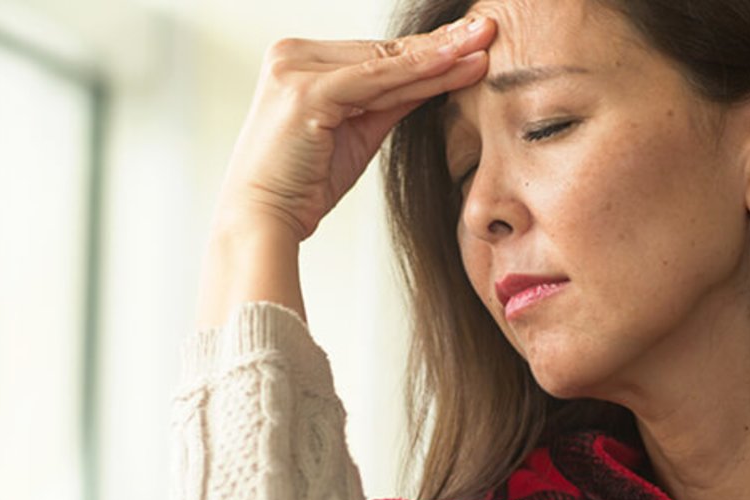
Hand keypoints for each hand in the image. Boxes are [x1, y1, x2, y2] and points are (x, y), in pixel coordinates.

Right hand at [214, 15, 494, 240]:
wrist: (263, 219)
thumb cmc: (303, 184)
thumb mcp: (356, 132)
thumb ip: (389, 100)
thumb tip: (435, 76)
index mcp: (299, 61)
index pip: (375, 53)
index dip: (424, 49)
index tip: (468, 42)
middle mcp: (292, 56)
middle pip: (381, 51)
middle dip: (439, 44)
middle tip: (487, 30)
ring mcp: (294, 69)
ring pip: (383, 63)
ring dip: (438, 53)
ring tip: (483, 42)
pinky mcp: (304, 90)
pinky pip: (376, 80)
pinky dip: (418, 72)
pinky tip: (454, 62)